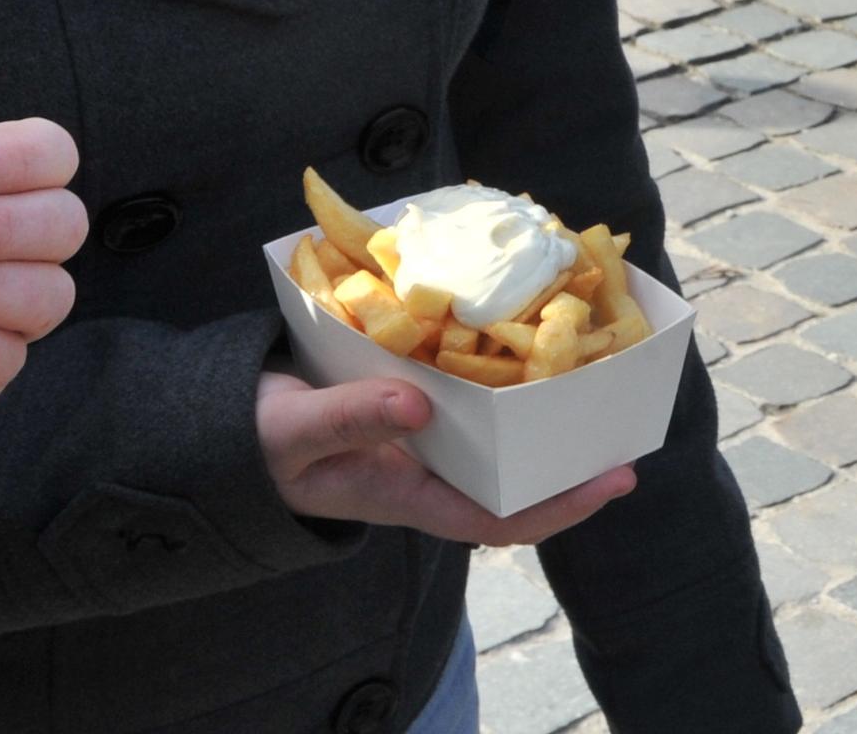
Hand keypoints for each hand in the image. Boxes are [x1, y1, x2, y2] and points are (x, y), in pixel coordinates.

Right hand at [257, 370, 633, 544]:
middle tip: (628, 421)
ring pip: (501, 438)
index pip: (500, 520)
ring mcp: (424, 438)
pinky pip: (472, 396)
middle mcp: (428, 472)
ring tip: (597, 374)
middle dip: (571, 459)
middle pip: (516, 479)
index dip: (562, 506)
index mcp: (409, 495)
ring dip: (545, 414)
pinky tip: (528, 335)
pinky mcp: (413, 403)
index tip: (616, 479)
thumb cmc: (260, 439)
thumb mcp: (297, 430)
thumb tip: (419, 405)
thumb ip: (351, 417)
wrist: (228, 427)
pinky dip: (503, 372)